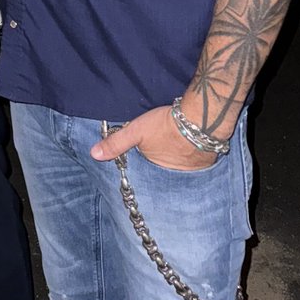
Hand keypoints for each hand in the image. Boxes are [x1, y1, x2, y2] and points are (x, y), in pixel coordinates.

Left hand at [90, 105, 218, 170]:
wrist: (200, 121)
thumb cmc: (165, 126)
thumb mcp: (136, 131)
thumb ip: (115, 143)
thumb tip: (94, 155)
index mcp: (154, 170)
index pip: (145, 174)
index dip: (143, 166)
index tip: (141, 161)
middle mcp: (173, 177)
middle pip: (162, 173)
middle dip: (159, 167)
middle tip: (159, 154)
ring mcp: (190, 173)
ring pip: (179, 170)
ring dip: (176, 163)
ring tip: (174, 151)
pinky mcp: (205, 165)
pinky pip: (194, 166)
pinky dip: (191, 159)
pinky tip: (189, 150)